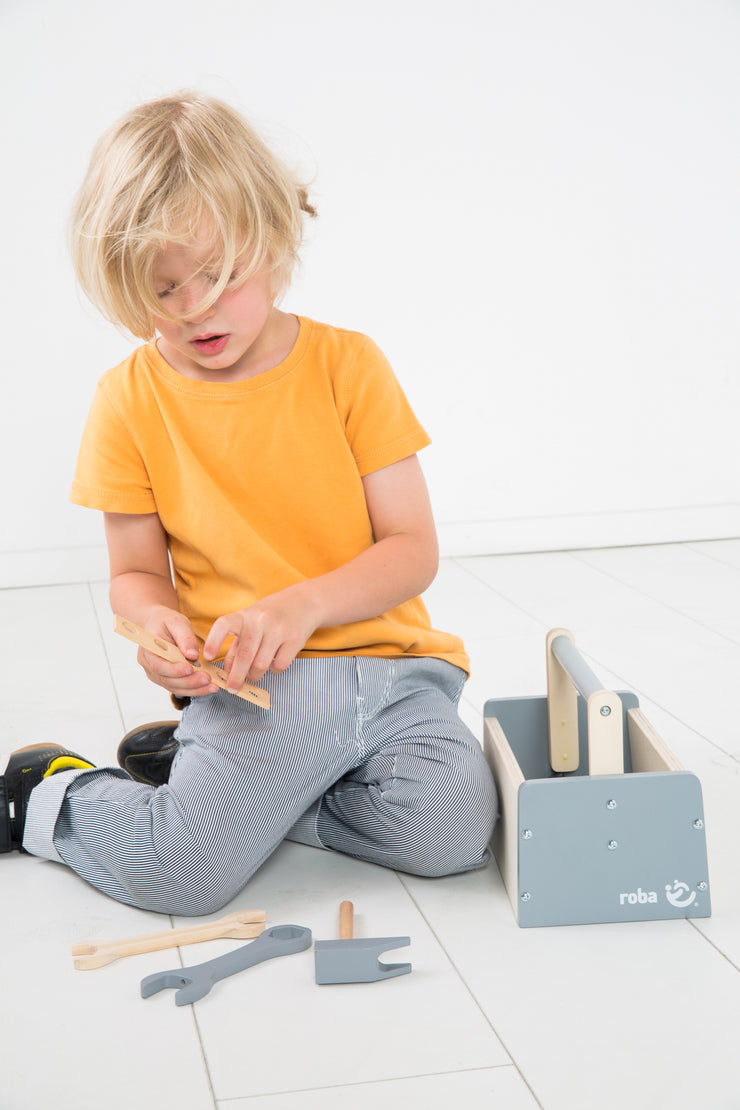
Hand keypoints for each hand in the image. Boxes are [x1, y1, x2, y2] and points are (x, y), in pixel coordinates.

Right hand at [137, 609, 219, 698]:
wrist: (159, 625)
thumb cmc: (166, 622)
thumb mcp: (176, 621)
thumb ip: (185, 637)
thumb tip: (192, 654)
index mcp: (148, 650)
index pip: (158, 665)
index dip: (174, 670)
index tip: (190, 668)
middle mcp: (149, 665)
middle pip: (168, 680)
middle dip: (189, 681)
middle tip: (208, 678)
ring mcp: (157, 674)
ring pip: (175, 687)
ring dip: (195, 688)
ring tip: (213, 686)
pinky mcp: (166, 679)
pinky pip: (180, 688)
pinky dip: (195, 689)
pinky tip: (209, 687)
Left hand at [203, 588, 318, 689]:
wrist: (303, 602)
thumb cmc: (269, 616)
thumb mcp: (249, 623)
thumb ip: (236, 645)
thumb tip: (227, 670)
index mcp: (244, 615)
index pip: (224, 625)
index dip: (214, 641)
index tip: (207, 657)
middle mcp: (260, 621)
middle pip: (245, 655)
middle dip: (236, 677)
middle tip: (232, 689)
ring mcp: (279, 630)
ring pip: (261, 664)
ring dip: (255, 675)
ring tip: (254, 675)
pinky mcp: (295, 640)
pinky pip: (279, 666)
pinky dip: (274, 671)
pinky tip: (273, 663)